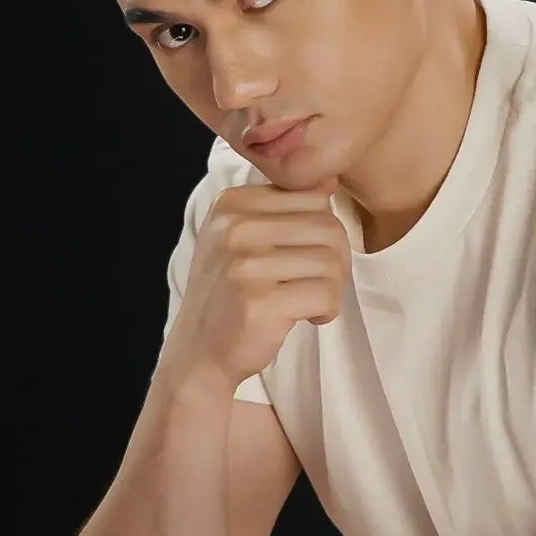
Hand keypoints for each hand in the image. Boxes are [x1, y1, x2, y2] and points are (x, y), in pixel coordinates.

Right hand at [162, 175, 349, 391]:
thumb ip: (278, 211)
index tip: (308, 257)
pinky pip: (325, 293)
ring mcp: (246, 264)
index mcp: (232, 204)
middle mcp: (235, 228)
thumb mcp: (240, 241)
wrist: (198, 354)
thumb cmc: (229, 297)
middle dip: (337, 260)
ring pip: (330, 260)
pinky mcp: (260, 301)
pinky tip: (310, 317)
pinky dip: (328, 309)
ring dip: (333, 287)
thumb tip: (330, 181)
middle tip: (319, 284)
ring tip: (312, 302)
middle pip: (327, 226)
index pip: (312, 196)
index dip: (324, 229)